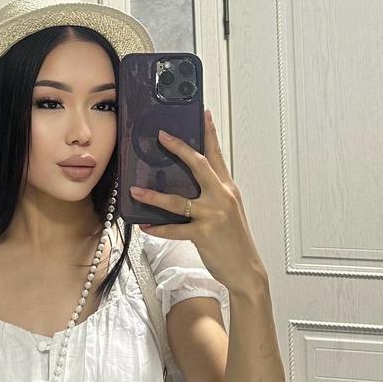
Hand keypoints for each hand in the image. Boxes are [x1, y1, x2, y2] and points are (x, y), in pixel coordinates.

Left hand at [130, 109, 266, 292]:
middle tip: (161, 136)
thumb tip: (185, 183)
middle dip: (179, 148)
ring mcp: (213, 215)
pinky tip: (145, 226)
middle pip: (199, 165)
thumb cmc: (234, 239)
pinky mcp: (204, 234)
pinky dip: (158, 228)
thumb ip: (211, 194)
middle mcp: (222, 197)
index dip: (210, 133)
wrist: (246, 268)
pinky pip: (175, 229)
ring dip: (154, 196)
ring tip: (136, 191)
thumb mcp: (228, 210)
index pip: (217, 155)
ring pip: (178, 200)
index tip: (203, 114)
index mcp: (228, 188)